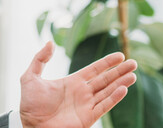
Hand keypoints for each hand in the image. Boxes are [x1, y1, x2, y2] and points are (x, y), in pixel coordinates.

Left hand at [19, 42, 137, 127]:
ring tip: (133, 75)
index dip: (107, 63)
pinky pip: (103, 106)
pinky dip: (114, 98)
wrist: (30, 124)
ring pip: (108, 92)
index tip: (120, 55)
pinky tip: (123, 89)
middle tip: (133, 63)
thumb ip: (40, 59)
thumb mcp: (30, 77)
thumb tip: (50, 42)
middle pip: (105, 79)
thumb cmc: (29, 104)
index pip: (94, 70)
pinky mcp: (87, 117)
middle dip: (119, 71)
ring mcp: (86, 105)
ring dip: (121, 83)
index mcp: (72, 82)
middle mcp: (82, 93)